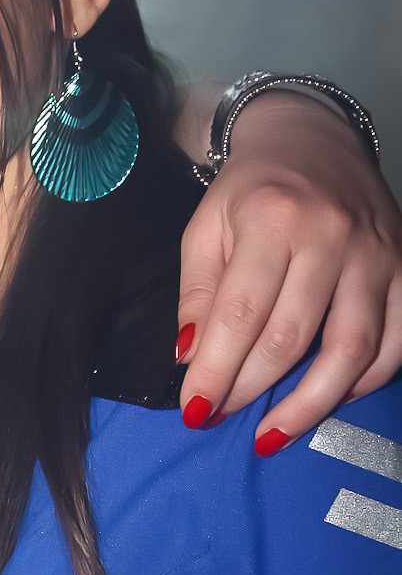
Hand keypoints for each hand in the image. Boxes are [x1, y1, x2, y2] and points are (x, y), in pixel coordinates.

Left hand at [176, 92, 401, 447]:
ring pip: (352, 349)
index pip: (241, 313)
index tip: (196, 409)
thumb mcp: (206, 227)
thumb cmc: (251, 191)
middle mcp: (332, 235)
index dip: (217, 370)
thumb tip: (192, 358)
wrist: (314, 141)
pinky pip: (395, 341)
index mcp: (273, 218)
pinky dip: (365, 381)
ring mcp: (377, 254)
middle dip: (251, 389)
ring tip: (274, 433)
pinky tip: (330, 400)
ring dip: (311, 403)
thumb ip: (197, 293)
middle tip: (222, 418)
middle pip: (292, 336)